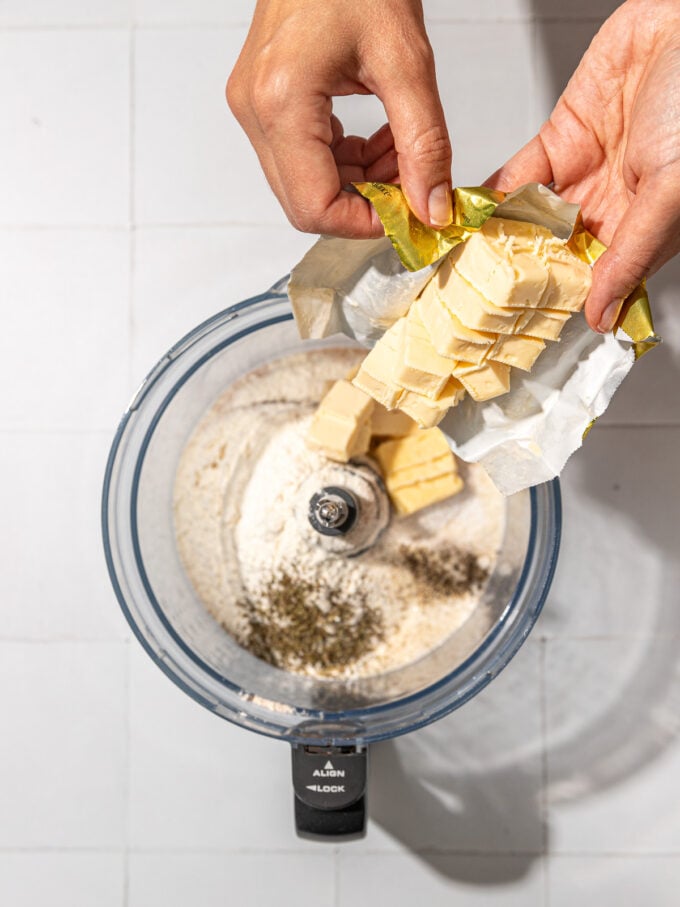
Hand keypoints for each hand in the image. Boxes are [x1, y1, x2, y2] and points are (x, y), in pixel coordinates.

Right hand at [226, 0, 451, 237]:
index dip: (365, 223)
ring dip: (359, 183)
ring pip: (306, 184)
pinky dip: (347, 161)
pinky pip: (303, 158)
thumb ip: (424, 144)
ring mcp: (254, 106)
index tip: (409, 213)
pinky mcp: (263, 101)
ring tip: (402, 150)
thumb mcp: (407, 61)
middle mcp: (255, 109)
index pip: (313, 206)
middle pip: (305, 202)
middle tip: (412, 182)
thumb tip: (432, 206)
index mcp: (281, 101)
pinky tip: (380, 137)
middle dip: (365, 203)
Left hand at [487, 0, 679, 331]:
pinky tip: (470, 214)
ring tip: (463, 256)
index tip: (515, 315)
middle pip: (552, 254)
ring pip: (531, 218)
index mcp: (644, 231)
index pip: (590, 280)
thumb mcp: (671, 192)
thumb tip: (603, 313)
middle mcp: (612, 208)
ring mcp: (584, 175)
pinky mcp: (561, 140)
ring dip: (497, 235)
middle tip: (476, 288)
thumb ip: (631, 255)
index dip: (554, 297)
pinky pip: (520, 176)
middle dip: (515, 270)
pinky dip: (493, 195)